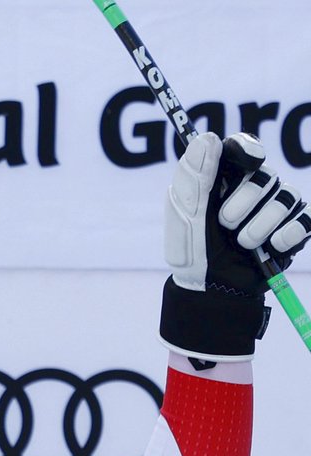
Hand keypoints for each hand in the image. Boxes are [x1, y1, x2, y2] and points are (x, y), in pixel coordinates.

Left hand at [161, 132, 309, 360]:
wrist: (210, 289)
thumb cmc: (192, 251)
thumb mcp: (184, 215)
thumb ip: (192, 176)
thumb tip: (207, 138)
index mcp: (225, 178)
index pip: (243, 148)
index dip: (247, 151)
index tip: (246, 163)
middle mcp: (254, 187)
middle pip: (264, 175)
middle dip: (242, 204)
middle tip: (224, 224)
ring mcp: (276, 206)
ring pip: (284, 198)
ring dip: (258, 226)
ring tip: (242, 243)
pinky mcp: (294, 227)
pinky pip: (304, 219)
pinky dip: (286, 234)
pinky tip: (270, 247)